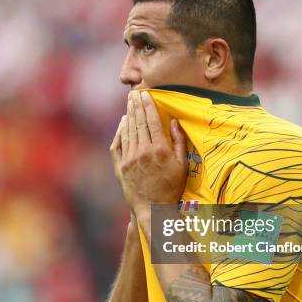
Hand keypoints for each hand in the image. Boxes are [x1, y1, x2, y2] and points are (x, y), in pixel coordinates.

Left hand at [110, 90, 186, 224]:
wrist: (153, 208)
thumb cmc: (172, 187)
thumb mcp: (182, 165)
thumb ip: (180, 142)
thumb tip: (174, 122)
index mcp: (160, 150)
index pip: (153, 121)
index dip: (149, 106)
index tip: (146, 94)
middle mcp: (143, 152)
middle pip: (139, 122)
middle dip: (136, 105)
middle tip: (134, 93)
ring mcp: (130, 159)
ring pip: (128, 131)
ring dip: (129, 114)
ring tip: (129, 102)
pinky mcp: (121, 166)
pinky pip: (119, 143)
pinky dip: (120, 131)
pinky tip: (123, 122)